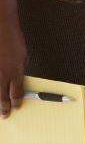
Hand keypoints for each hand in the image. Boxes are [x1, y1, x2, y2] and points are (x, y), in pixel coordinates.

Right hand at [0, 0, 26, 118]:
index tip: (17, 106)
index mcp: (15, 71)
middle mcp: (2, 74)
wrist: (1, 27)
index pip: (17, 92)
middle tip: (5, 115)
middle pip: (2, 96)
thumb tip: (19, 79)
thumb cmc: (13, 39)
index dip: (17, 101)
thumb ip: (21, 69)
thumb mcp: (24, 55)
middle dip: (4, 107)